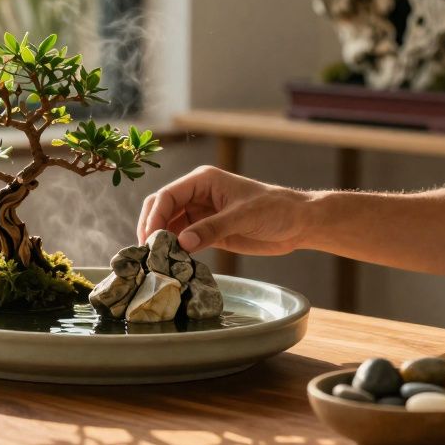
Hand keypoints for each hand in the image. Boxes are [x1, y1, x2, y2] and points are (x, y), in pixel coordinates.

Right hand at [135, 165, 310, 254]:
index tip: (150, 239)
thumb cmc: (275, 210)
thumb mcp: (243, 217)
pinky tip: (171, 264)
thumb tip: (181, 243)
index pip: (167, 195)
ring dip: (161, 241)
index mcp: (202, 181)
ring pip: (169, 226)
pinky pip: (183, 240)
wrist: (297, 224)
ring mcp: (200, 214)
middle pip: (161, 209)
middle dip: (151, 228)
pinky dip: (175, 251)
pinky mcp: (207, 232)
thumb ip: (211, 229)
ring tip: (156, 262)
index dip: (155, 216)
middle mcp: (197, 195)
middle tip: (147, 253)